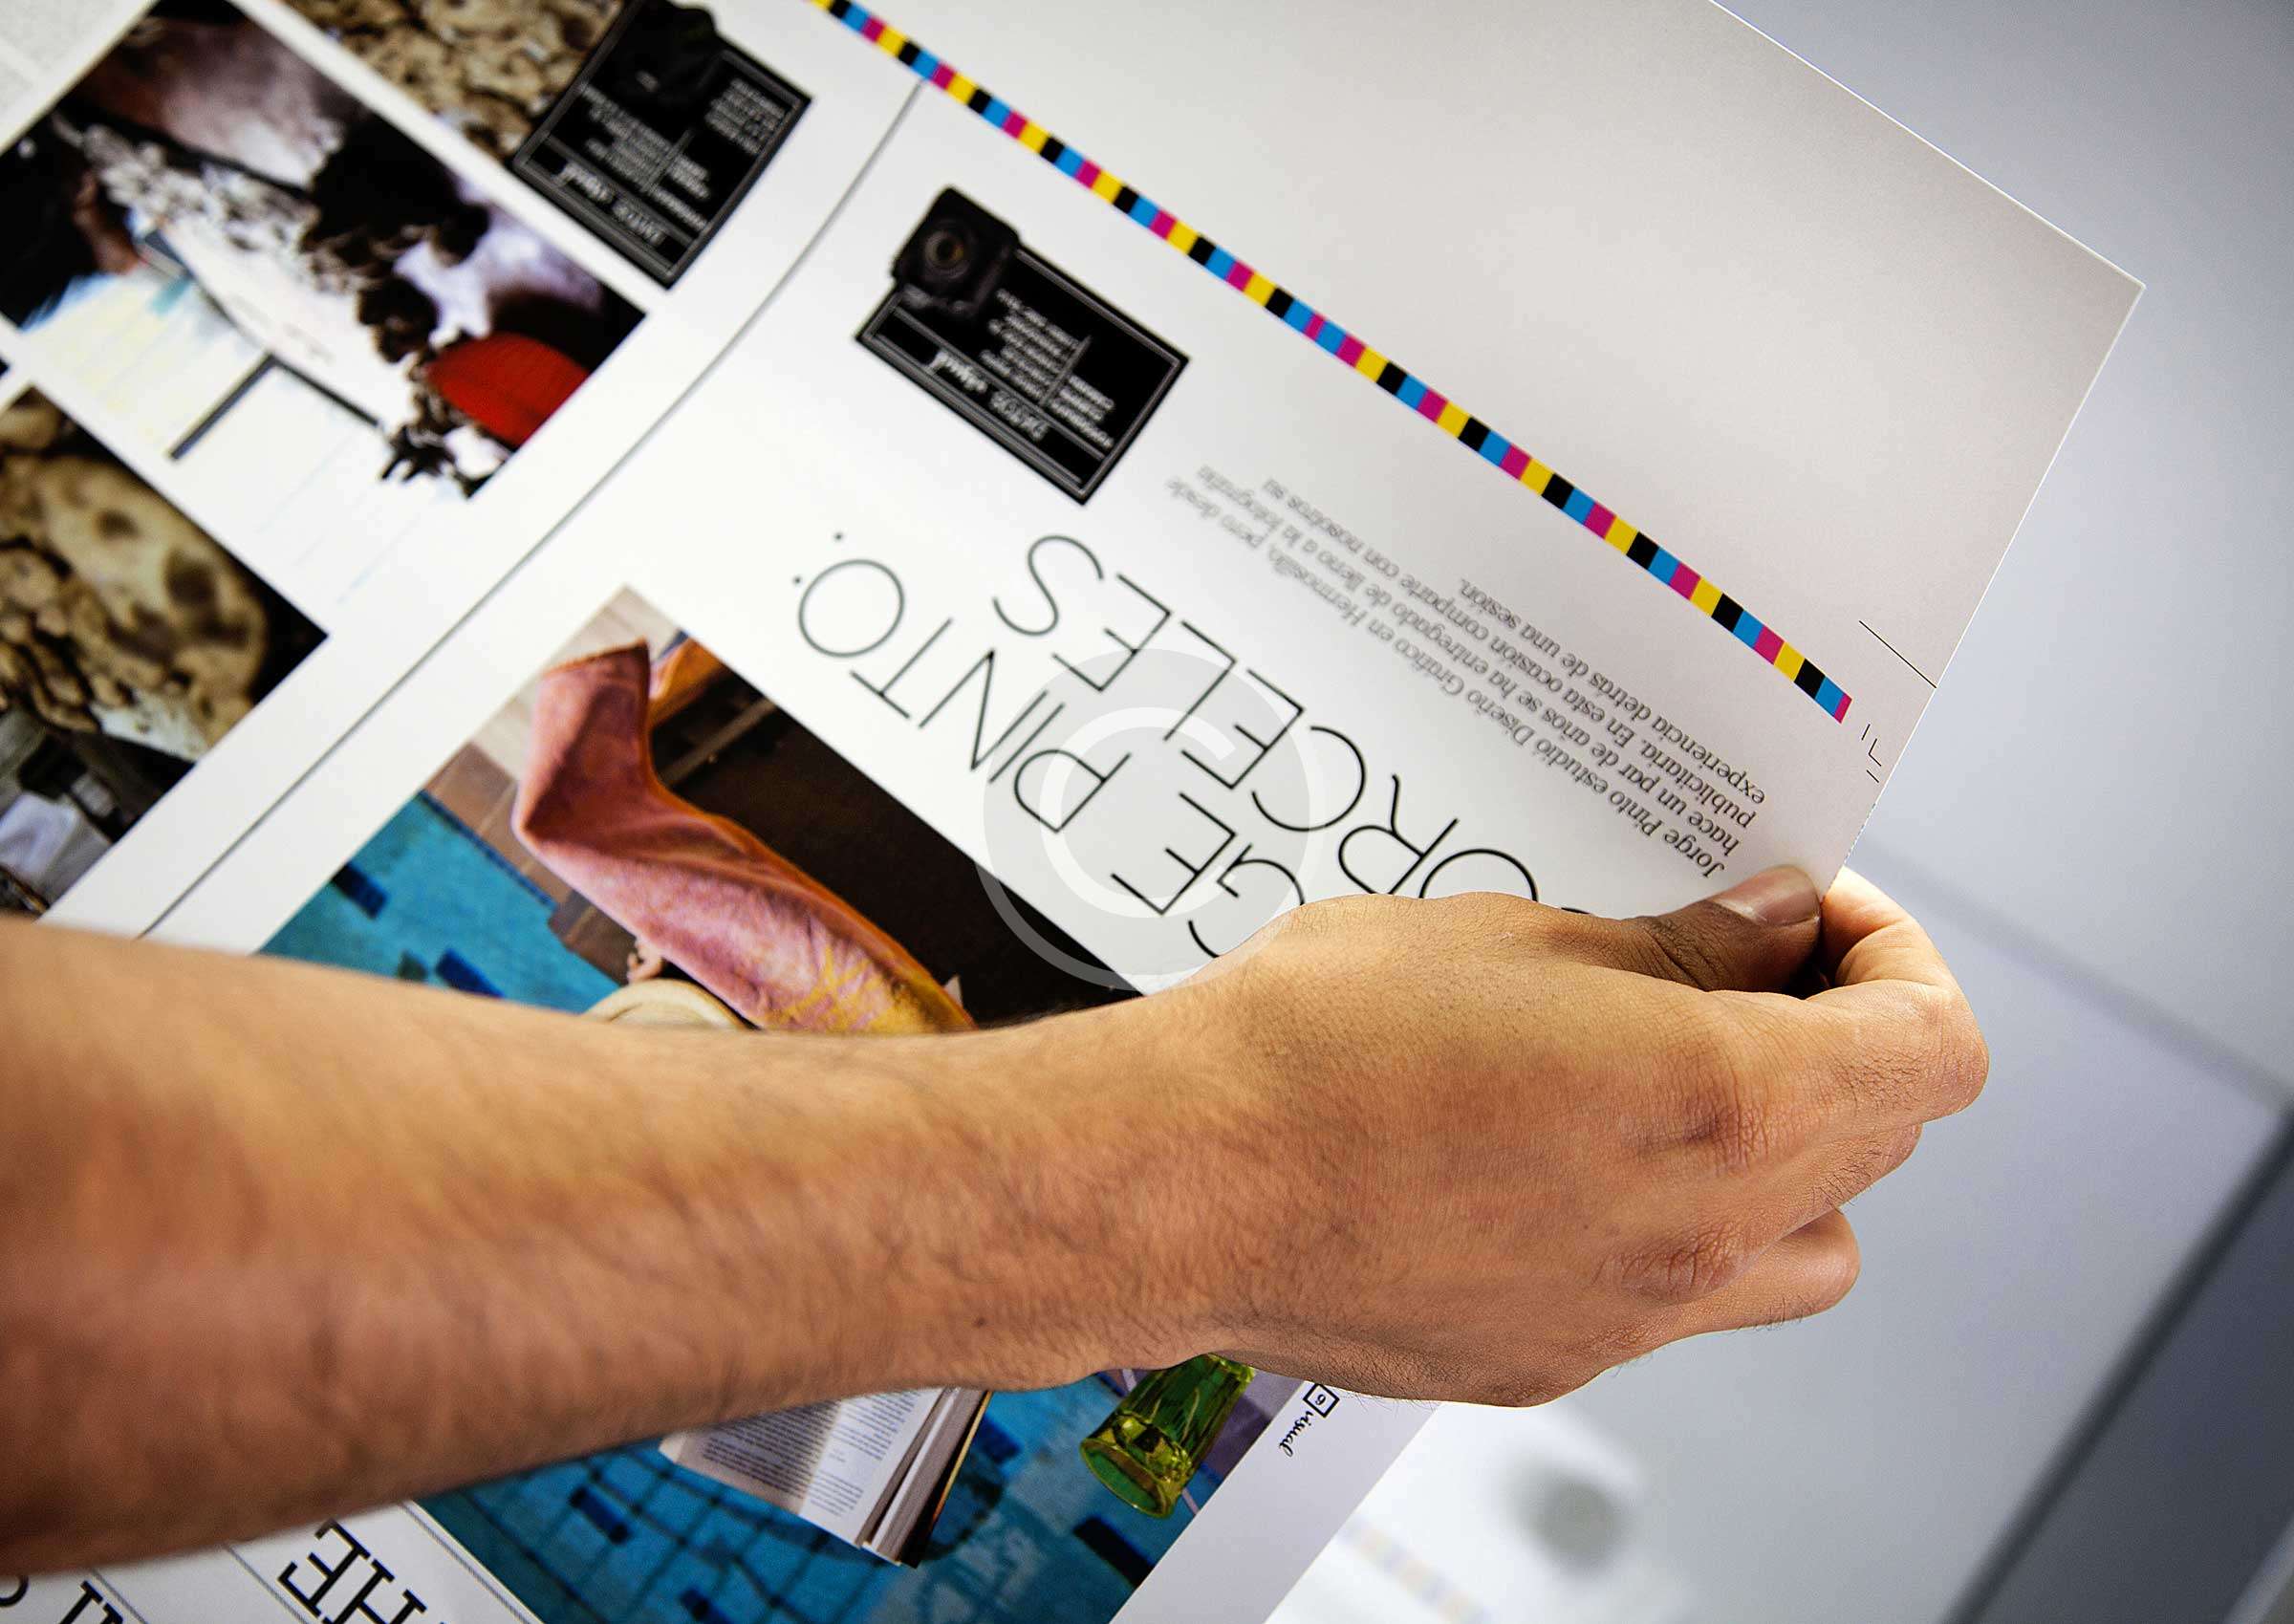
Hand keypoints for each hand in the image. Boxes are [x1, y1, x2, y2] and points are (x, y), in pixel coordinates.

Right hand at [1091, 867, 1986, 1403]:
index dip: (1896, 959)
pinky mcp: (1547, 1359)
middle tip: (1744, 964)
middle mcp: (1698, 1237)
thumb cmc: (1317, 1045)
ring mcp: (1628, 1318)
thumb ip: (1680, 945)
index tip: (1817, 922)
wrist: (1179, 1176)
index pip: (1930, 1048)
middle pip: (1882, 1143)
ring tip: (1677, 1071)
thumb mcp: (1522, 937)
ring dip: (1789, 1153)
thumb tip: (1769, 929)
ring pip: (1804, 1246)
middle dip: (1841, 1036)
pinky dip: (1672, 1219)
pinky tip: (1565, 1147)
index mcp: (1720, 1106)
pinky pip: (1678, 1296)